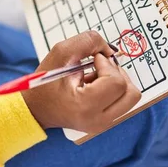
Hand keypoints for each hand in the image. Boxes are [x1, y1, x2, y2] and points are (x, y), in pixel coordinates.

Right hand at [22, 31, 141, 133]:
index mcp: (85, 107)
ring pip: (130, 97)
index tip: (92, 60)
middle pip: (131, 92)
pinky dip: (113, 90)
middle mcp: (98, 121)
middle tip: (99, 68)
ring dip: (116, 82)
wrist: (36, 109)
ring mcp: (102, 125)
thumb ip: (87, 41)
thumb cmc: (45, 83)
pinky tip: (94, 87)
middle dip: (117, 73)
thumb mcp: (60, 53)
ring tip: (95, 78)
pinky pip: (123, 102)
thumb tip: (110, 50)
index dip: (107, 64)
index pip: (116, 82)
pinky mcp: (105, 123)